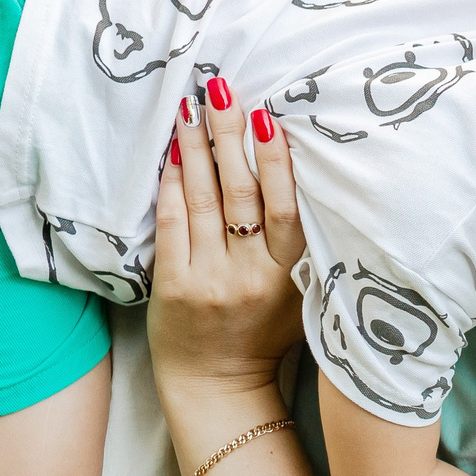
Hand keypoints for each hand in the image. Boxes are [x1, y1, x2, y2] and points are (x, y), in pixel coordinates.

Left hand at [150, 90, 307, 404]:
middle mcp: (252, 276)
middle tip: (221, 89)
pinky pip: (172, 224)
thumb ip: (302, 244)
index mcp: (292, 276)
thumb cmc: (267, 333)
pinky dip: (171, 185)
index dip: (275, 161)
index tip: (267, 116)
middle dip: (230, 137)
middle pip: (241, 194)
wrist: (218, 386)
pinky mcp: (174, 286)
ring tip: (191, 106)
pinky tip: (172, 153)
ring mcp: (211, 280)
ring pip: (204, 201)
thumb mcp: (304, 293)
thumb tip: (294, 171)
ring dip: (197, 148)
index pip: (285, 208)